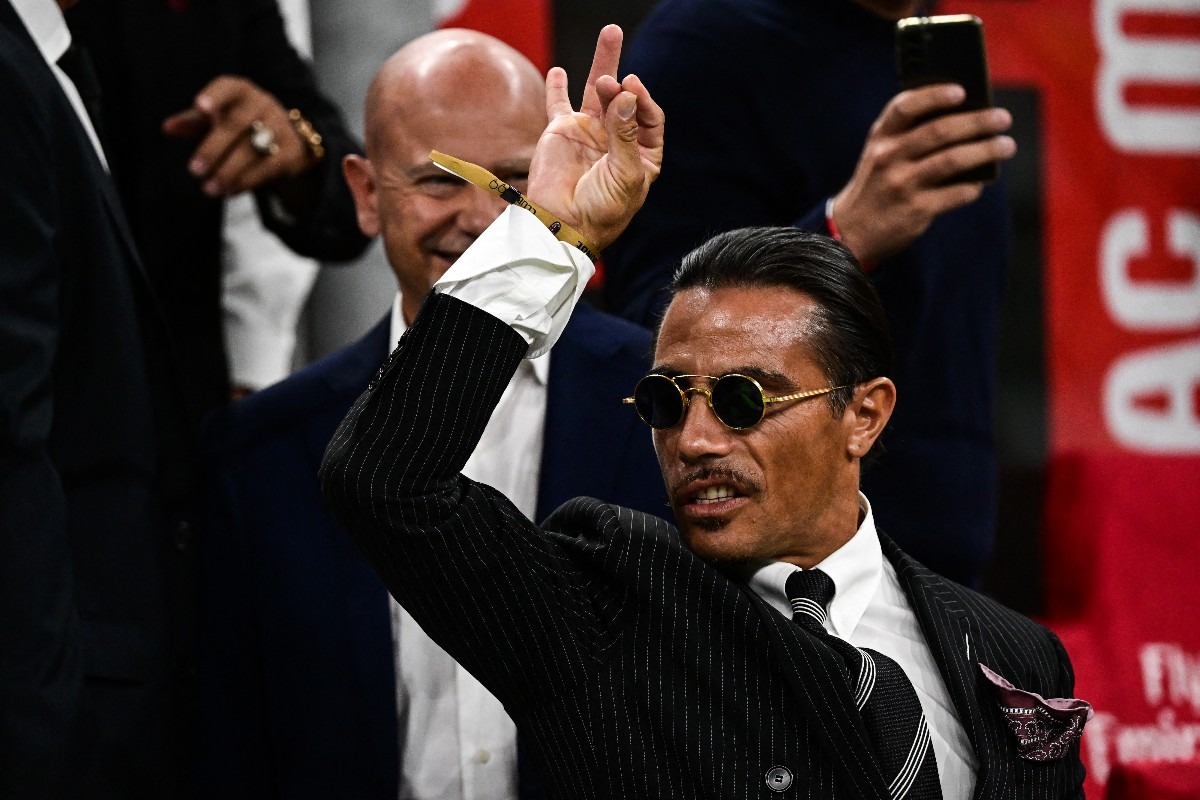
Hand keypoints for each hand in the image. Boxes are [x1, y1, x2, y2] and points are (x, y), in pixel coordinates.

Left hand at [162, 76, 316, 196]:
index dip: (215, 96)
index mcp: (240, 91)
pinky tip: (229, 191)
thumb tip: (168, 128)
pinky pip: (267, 168)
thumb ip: (192, 121)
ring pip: (252, 150)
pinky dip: (246, 181)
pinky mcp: (292, 151)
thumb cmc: (241, 123)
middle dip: (214, 148)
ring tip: (209, 189)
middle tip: (194, 170)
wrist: (288, 136)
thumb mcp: (216, 117)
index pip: (228, 88)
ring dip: (228, 171)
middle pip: (237, 124)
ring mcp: (280, 127)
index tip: (199, 106)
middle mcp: (263, 104)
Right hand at [527, 25, 663, 250]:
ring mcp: (589, 134)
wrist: (564, 226)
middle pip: (626, 99)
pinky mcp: (562, 133)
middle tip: (618, 75)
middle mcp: (617, 140)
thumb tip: (628, 95)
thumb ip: (625, 135)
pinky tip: (558, 71)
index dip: (643, 102)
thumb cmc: (602, 210)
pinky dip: (557, 86)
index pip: (649, 117)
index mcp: (641, 155)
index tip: (633, 92)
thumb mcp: (625, 175)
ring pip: (598, 91)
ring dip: (604, 64)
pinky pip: (559, 104)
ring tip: (611, 32)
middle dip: (624, 80)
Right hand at [830, 84, 1015, 265]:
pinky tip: (980, 183)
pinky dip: (973, 186)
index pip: (905, 106)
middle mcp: (889, 158)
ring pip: (953, 160)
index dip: (934, 95)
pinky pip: (956, 193)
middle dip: (977, 122)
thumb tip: (967, 118)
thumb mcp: (881, 153)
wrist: (852, 231)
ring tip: (1006, 146)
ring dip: (986, 150)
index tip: (962, 91)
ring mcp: (902, 184)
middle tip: (1002, 118)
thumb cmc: (878, 184)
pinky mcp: (916, 210)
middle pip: (939, 131)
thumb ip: (910, 134)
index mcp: (881, 137)